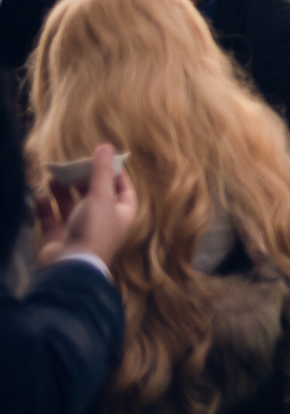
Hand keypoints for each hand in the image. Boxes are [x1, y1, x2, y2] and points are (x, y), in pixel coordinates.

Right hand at [37, 145, 137, 268]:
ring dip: (62, 192)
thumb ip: (102, 171)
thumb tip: (106, 146)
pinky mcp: (61, 240)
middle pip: (95, 196)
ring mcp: (81, 232)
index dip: (116, 174)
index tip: (105, 159)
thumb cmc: (94, 230)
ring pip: (72, 207)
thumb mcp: (102, 196)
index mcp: (122, 214)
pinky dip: (46, 207)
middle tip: (72, 167)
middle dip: (83, 181)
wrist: (72, 266)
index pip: (124, 189)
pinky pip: (53, 220)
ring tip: (53, 177)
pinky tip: (40, 195)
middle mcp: (104, 223)